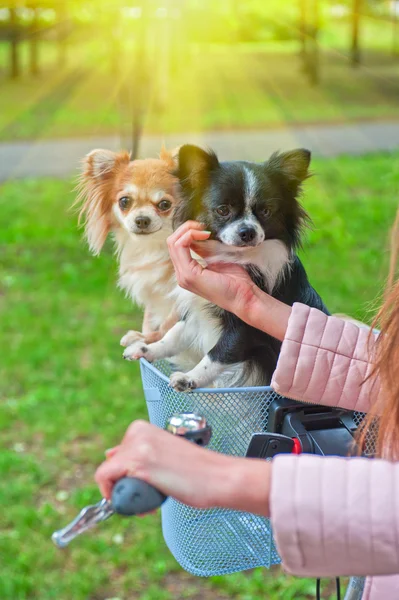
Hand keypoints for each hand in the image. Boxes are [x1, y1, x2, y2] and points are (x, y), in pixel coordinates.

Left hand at [95, 420, 271, 516]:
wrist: (218, 477)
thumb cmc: (196, 471)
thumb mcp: (162, 455)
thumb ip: (138, 453)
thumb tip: (109, 454)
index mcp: (142, 428)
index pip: (117, 455)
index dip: (128, 476)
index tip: (146, 485)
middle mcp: (137, 431)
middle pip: (111, 466)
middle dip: (126, 485)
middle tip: (152, 494)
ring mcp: (136, 445)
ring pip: (108, 474)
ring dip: (126, 493)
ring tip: (152, 499)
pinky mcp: (138, 461)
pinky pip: (106, 479)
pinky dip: (114, 495)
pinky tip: (141, 505)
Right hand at [167, 221, 290, 340]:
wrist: (244, 297)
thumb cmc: (236, 282)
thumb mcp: (217, 259)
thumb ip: (204, 249)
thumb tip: (198, 235)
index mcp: (187, 272)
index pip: (176, 246)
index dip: (188, 232)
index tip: (204, 228)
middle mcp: (182, 275)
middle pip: (172, 242)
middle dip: (186, 228)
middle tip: (202, 226)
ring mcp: (184, 276)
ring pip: (173, 243)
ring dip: (188, 230)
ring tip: (204, 230)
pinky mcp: (189, 275)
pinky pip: (180, 247)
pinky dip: (190, 236)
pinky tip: (204, 235)